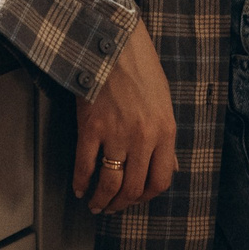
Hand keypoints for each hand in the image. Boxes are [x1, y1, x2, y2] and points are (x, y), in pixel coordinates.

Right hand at [74, 22, 177, 214]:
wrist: (112, 41)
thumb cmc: (140, 67)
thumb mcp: (163, 101)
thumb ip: (165, 136)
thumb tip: (169, 166)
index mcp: (165, 131)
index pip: (161, 180)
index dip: (147, 196)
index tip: (137, 199)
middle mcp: (143, 138)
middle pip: (133, 187)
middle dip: (121, 204)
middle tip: (112, 207)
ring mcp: (116, 134)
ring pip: (109, 182)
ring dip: (101, 200)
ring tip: (95, 205)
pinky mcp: (91, 128)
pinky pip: (85, 165)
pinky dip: (81, 182)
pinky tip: (79, 188)